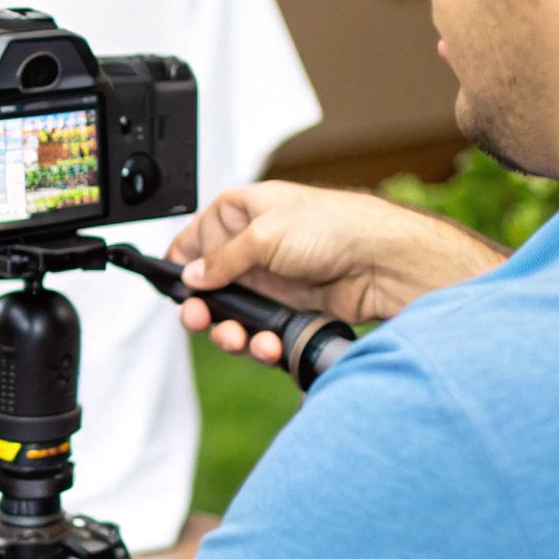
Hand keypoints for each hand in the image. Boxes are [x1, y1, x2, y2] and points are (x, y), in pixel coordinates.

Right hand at [168, 181, 508, 364]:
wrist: (385, 263)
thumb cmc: (337, 227)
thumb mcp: (264, 236)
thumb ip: (221, 260)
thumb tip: (191, 278)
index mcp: (243, 213)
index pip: (197, 238)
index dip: (182, 262)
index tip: (173, 286)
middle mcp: (255, 247)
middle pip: (208, 285)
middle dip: (202, 308)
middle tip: (198, 320)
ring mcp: (272, 281)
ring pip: (233, 315)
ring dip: (230, 332)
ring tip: (237, 340)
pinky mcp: (289, 310)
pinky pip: (260, 333)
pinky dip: (259, 344)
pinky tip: (268, 345)